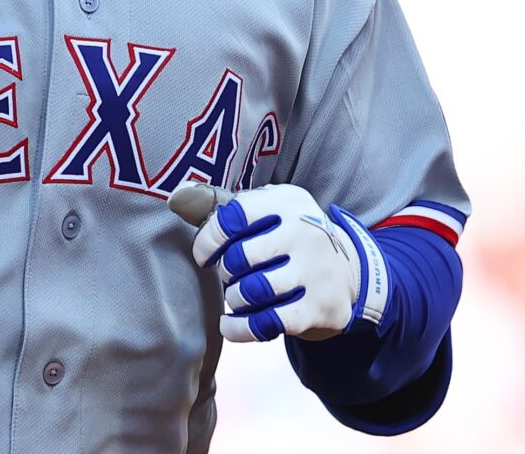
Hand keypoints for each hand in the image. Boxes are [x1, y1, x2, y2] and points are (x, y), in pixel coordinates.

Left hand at [169, 182, 388, 342]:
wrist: (348, 275)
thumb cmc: (287, 238)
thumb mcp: (264, 211)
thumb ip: (218, 204)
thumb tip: (176, 196)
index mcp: (288, 202)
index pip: (233, 216)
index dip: (208, 239)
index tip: (204, 255)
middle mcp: (306, 232)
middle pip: (240, 258)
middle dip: (226, 271)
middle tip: (232, 274)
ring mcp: (315, 271)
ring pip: (251, 291)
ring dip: (234, 298)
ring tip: (238, 295)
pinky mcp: (318, 308)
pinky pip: (266, 323)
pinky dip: (239, 328)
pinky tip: (230, 324)